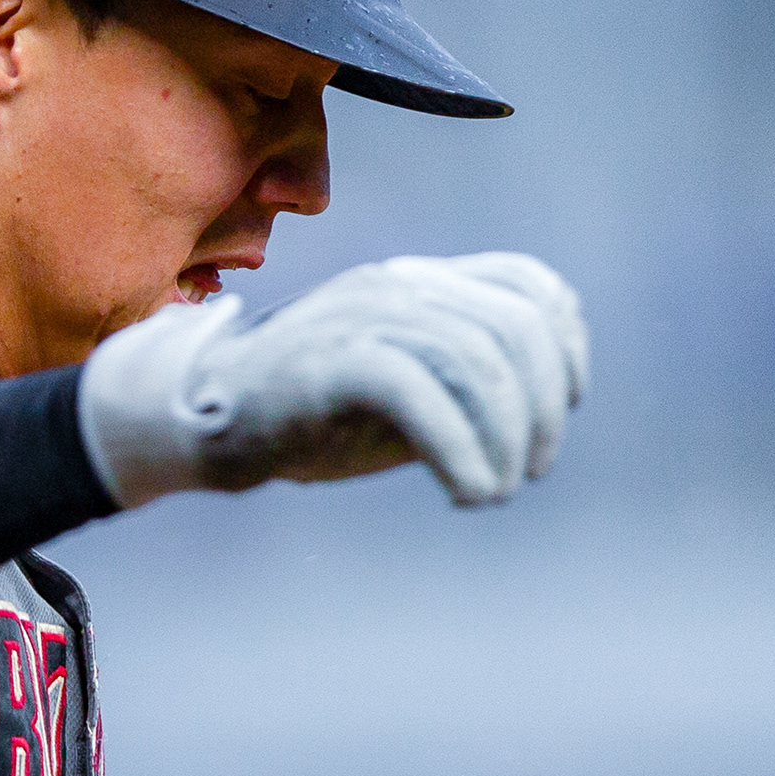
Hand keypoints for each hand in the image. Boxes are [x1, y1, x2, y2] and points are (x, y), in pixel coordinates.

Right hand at [76, 252, 586, 508]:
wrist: (208, 420)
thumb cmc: (309, 413)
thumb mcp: (400, 386)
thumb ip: (459, 381)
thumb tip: (536, 417)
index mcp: (421, 281)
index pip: (529, 285)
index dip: (566, 347)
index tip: (562, 406)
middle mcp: (399, 285)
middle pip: (514, 329)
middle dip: (539, 409)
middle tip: (531, 470)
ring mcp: (364, 316)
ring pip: (475, 361)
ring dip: (505, 439)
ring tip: (497, 490)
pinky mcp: (333, 359)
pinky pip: (420, 393)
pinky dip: (461, 451)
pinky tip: (469, 494)